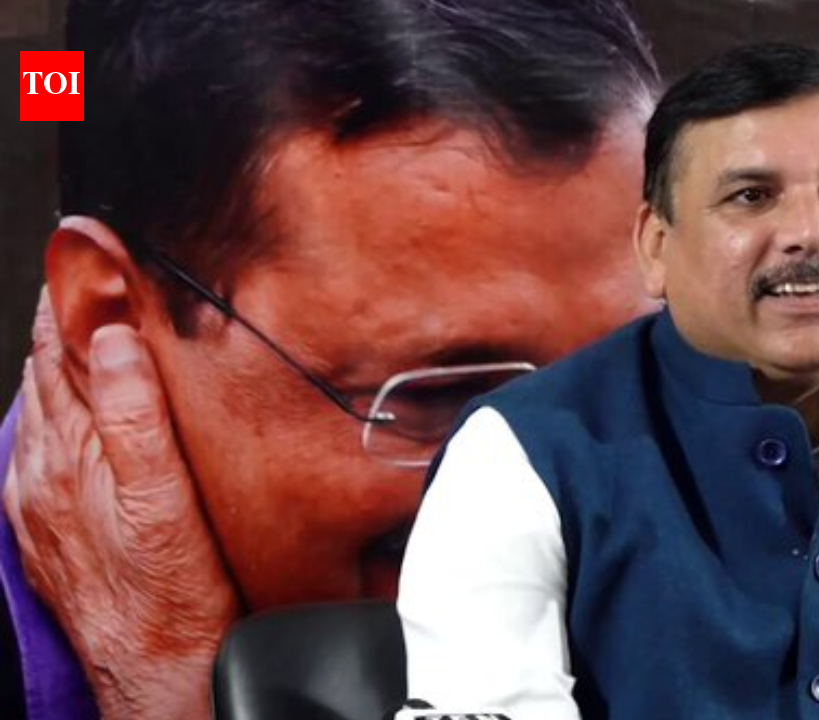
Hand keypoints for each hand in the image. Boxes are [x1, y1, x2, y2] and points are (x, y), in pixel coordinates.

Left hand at [4, 288, 240, 719]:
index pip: (62, 355)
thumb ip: (136, 416)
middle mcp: (43, 476)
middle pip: (47, 377)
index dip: (72, 302)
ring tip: (78, 330)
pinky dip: (58, 413)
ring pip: (43, 412)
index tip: (83, 256)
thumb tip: (116, 338)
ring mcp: (41, 504)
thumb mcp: (163, 499)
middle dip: (63, 324)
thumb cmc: (175, 594)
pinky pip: (43, 452)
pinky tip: (72, 415)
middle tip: (82, 278)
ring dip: (59, 366)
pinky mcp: (49, 532)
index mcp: (72, 456)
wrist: (159, 672)